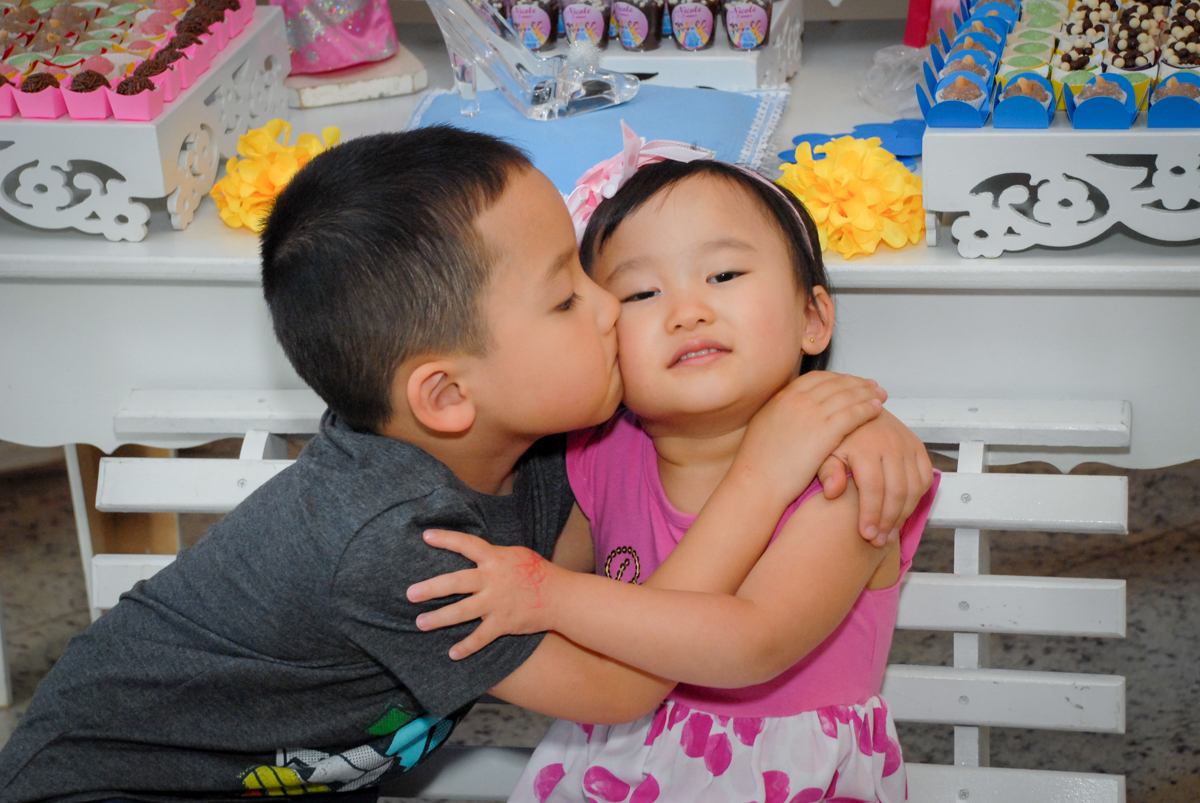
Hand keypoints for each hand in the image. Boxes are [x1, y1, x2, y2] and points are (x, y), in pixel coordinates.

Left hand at [406, 529, 562, 659]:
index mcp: (495, 559)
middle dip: (431, 588)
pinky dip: (466, 647)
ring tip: (420, 623)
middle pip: (456, 582)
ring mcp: (496, 603)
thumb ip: (492, 555)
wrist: (561, 597)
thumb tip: (471, 551)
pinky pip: (480, 638)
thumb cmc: (537, 572)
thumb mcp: (515, 555)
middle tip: (410, 594)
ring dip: (439, 619)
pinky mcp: (503, 623)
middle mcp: (492, 580)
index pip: (467, 545)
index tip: (426, 536)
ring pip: (462, 612)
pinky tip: (452, 653)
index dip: (446, 539)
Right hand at [734, 371, 886, 508]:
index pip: (817, 378)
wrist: (755, 482)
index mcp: (782, 397)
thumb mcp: (764, 426)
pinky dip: (867, 409)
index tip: (850, 381)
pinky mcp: (824, 432)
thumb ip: (780, 412)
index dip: (838, 378)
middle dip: (856, 382)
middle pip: (835, 383)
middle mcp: (797, 400)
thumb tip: (788, 410)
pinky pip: (853, 414)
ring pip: (847, 396)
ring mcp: (811, 414)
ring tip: (881, 395)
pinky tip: (877, 409)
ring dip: (867, 393)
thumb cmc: (757, 464)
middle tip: (872, 384)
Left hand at [817, 409, 933, 546]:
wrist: (857, 409)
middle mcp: (891, 444)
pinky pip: (925, 478)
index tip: (866, 535)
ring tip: (889, 533)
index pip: (874, 488)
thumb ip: (827, 471)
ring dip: (904, 514)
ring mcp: (907, 445)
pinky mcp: (917, 447)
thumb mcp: (824, 450)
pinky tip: (903, 512)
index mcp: (866, 446)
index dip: (871, 515)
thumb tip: (833, 493)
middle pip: (896, 492)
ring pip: (914, 489)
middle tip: (878, 540)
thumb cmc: (838, 435)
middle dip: (888, 521)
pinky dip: (917, 498)